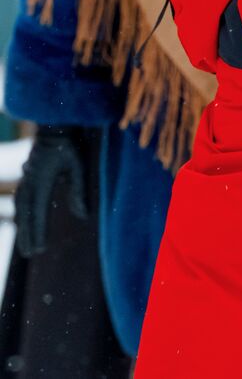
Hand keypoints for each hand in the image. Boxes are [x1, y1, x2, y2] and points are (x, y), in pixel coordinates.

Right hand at [15, 125, 89, 257]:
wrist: (53, 126)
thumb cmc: (69, 145)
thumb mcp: (78, 167)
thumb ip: (79, 191)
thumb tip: (83, 216)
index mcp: (41, 182)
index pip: (39, 213)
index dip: (38, 232)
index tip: (40, 248)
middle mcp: (29, 183)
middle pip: (26, 214)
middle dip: (27, 234)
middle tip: (30, 253)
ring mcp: (26, 179)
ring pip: (21, 208)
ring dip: (23, 226)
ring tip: (25, 242)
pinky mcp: (27, 175)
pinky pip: (20, 199)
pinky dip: (20, 212)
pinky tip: (22, 219)